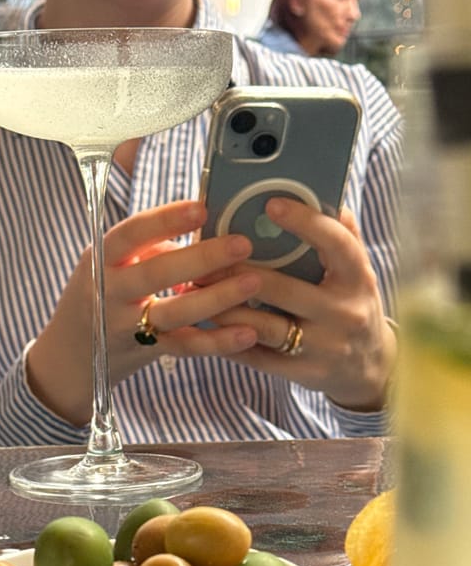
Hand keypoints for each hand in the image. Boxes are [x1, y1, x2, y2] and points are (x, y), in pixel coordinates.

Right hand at [26, 201, 261, 424]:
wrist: (71, 353)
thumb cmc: (101, 294)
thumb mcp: (110, 262)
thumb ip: (150, 246)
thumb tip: (204, 228)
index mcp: (102, 260)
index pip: (130, 234)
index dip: (165, 220)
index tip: (201, 208)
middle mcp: (110, 292)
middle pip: (155, 273)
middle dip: (201, 257)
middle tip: (242, 243)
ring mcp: (127, 326)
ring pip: (174, 313)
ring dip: (216, 298)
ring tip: (253, 281)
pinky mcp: (146, 352)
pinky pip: (185, 347)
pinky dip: (218, 342)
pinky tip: (248, 332)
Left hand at [211, 197, 397, 411]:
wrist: (368, 367)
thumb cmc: (351, 304)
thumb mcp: (356, 271)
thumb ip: (340, 235)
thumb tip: (320, 192)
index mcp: (357, 278)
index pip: (335, 244)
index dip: (304, 222)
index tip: (270, 204)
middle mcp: (344, 312)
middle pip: (283, 289)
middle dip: (236, 273)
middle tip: (204, 259)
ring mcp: (324, 346)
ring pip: (264, 326)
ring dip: (225, 309)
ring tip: (196, 291)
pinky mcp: (304, 373)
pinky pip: (259, 357)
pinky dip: (229, 340)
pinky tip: (207, 324)